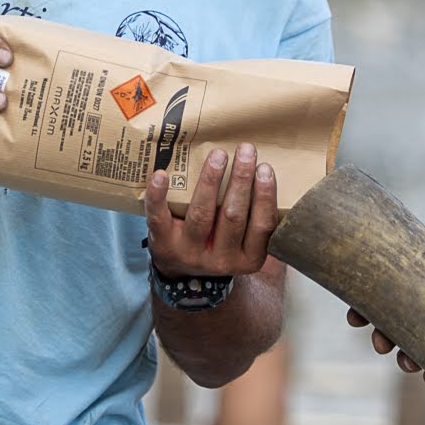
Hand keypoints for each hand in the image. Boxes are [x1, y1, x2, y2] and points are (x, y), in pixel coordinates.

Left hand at [145, 143, 275, 278]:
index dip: (265, 195)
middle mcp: (222, 260)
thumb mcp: (246, 244)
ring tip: (219, 154)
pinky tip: (162, 175)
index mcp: (249, 259)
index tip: (265, 167)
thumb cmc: (221, 245)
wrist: (183, 273)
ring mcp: (191, 254)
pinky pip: (159, 218)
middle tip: (246, 150)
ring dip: (211, 180)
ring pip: (202, 214)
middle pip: (233, 216)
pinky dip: (159, 196)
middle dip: (240, 180)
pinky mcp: (164, 245)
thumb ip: (256, 218)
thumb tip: (266, 173)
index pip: (263, 225)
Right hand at [345, 232, 424, 381]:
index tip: (354, 314)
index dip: (363, 305)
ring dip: (402, 360)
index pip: (384, 296)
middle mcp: (424, 315)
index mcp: (422, 287)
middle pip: (389, 330)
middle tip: (380, 344)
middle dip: (379, 338)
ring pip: (408, 354)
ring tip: (407, 362)